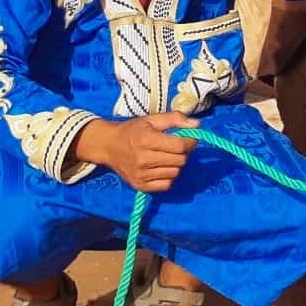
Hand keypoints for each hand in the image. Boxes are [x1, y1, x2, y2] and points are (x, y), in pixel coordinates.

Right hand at [72, 112, 199, 191]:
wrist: (108, 146)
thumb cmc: (132, 130)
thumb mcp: (151, 119)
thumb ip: (175, 119)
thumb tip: (197, 125)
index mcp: (147, 140)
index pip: (180, 146)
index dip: (191, 141)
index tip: (190, 137)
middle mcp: (143, 159)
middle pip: (180, 160)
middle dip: (183, 152)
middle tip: (176, 146)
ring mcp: (141, 175)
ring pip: (175, 173)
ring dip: (175, 164)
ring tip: (166, 156)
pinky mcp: (140, 186)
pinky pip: (166, 185)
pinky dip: (168, 176)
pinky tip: (160, 167)